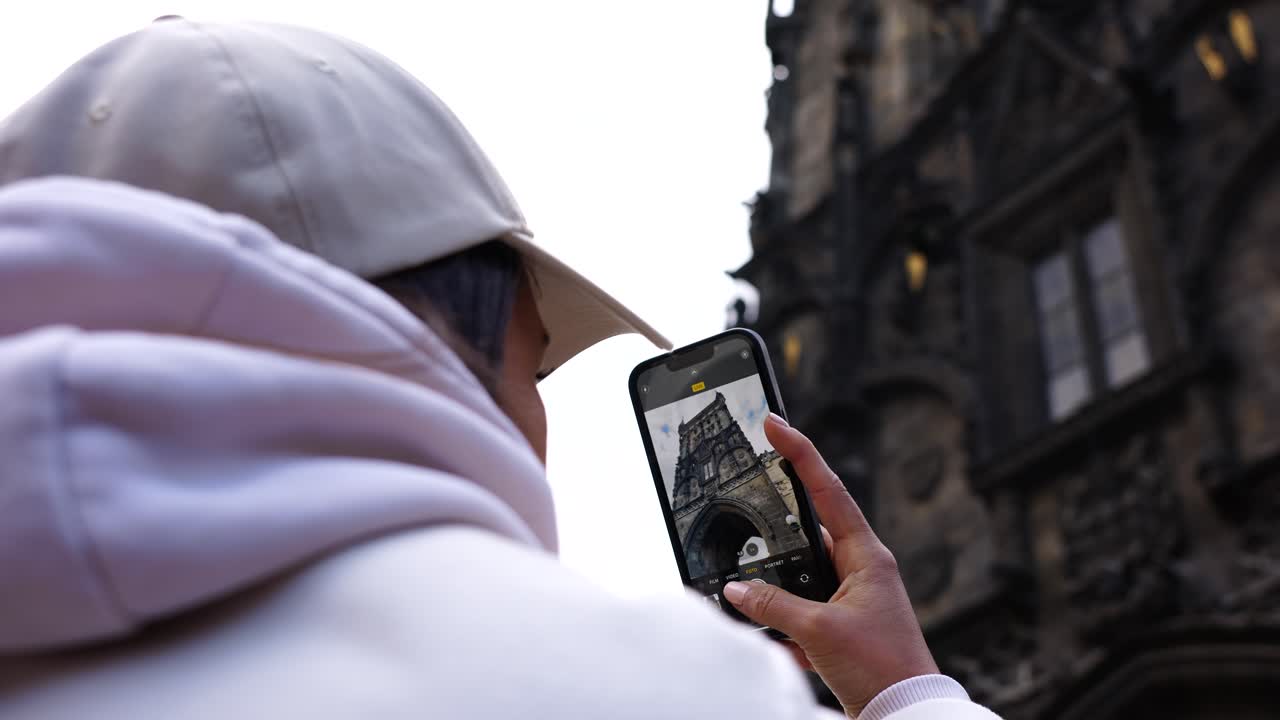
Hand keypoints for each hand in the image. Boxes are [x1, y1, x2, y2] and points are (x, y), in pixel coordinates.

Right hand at [723, 413, 937, 717]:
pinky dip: (782, 624)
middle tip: (748, 507)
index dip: (799, 452)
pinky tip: (771, 638)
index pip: (827, 490)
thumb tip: (736, 589)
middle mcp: (861, 569)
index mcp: (866, 555)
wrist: (906, 712)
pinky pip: (801, 612)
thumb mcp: (818, 630)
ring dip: (776, 587)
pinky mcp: (842, 627)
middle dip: (776, 530)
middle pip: (809, 531)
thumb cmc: (881, 667)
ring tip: (753, 595)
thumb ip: (772, 605)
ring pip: (800, 575)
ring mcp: (852, 598)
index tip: (774, 422)